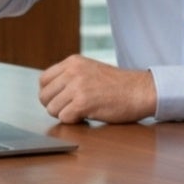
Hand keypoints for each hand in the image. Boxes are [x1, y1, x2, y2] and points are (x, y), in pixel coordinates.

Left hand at [39, 54, 156, 123]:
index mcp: (73, 61)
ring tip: (83, 110)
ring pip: (52, 109)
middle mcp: (73, 71)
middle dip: (56, 106)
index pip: (43, 80)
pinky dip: (75, 121)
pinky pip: (64, 118)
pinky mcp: (83, 102)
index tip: (63, 99)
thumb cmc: (118, 85)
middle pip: (44, 96)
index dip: (50, 94)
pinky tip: (88, 115)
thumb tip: (49, 94)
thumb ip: (70, 76)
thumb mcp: (90, 70)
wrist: (140, 90)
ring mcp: (77, 86)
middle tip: (73, 107)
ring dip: (66, 114)